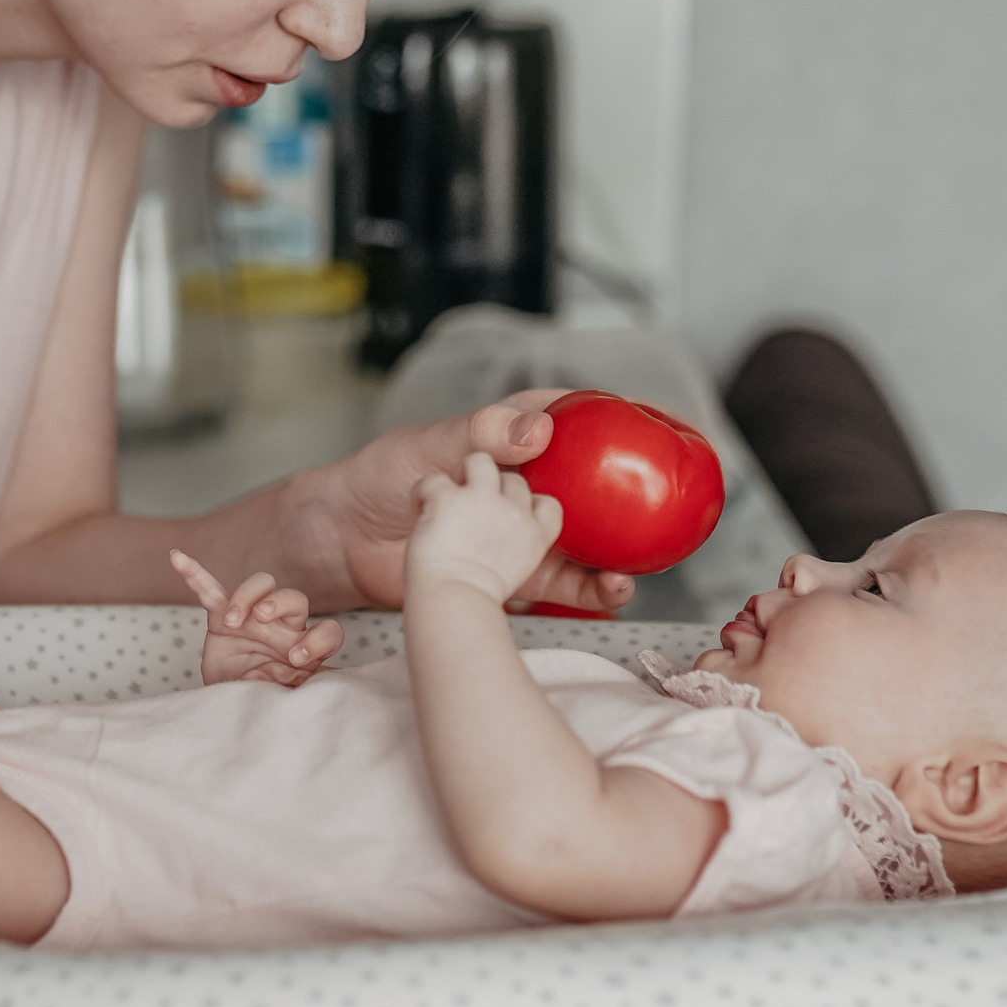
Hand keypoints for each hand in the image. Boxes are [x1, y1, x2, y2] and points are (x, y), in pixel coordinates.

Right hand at [171, 551, 344, 686]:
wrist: (232, 701)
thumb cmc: (264, 699)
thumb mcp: (277, 700)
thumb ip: (280, 691)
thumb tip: (269, 683)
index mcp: (305, 648)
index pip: (328, 633)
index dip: (318, 641)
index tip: (298, 658)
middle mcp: (284, 627)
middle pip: (295, 598)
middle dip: (281, 603)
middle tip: (262, 619)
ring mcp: (253, 617)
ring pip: (262, 585)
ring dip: (248, 595)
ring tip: (233, 619)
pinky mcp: (222, 616)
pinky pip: (210, 589)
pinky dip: (195, 574)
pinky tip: (178, 558)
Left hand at [279, 391, 635, 613]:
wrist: (344, 542)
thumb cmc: (379, 479)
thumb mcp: (430, 450)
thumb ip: (481, 438)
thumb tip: (539, 431)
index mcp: (501, 440)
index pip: (560, 418)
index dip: (601, 415)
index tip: (645, 417)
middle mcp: (517, 483)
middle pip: (584, 484)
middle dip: (624, 494)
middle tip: (662, 505)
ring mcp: (514, 528)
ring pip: (578, 539)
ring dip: (610, 554)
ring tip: (635, 569)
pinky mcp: (508, 569)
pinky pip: (558, 580)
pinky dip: (586, 589)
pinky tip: (611, 592)